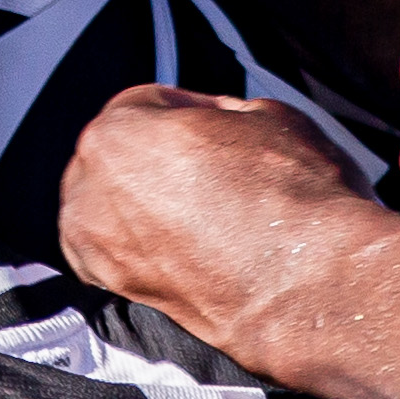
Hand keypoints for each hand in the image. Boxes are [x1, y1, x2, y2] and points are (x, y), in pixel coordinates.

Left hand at [57, 82, 379, 335]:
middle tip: (206, 177)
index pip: (144, 107)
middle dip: (158, 164)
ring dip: (146, 209)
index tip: (206, 129)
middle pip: (119, 158)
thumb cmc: (294, 203)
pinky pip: (118, 256)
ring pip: (113, 209)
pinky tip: (189, 250)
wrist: (307, 283)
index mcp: (120, 130)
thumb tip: (215, 124)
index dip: (186, 115)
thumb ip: (220, 113)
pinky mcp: (114, 292)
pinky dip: (145, 251)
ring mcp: (98, 246)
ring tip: (201, 218)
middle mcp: (92, 188)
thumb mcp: (268, 115)